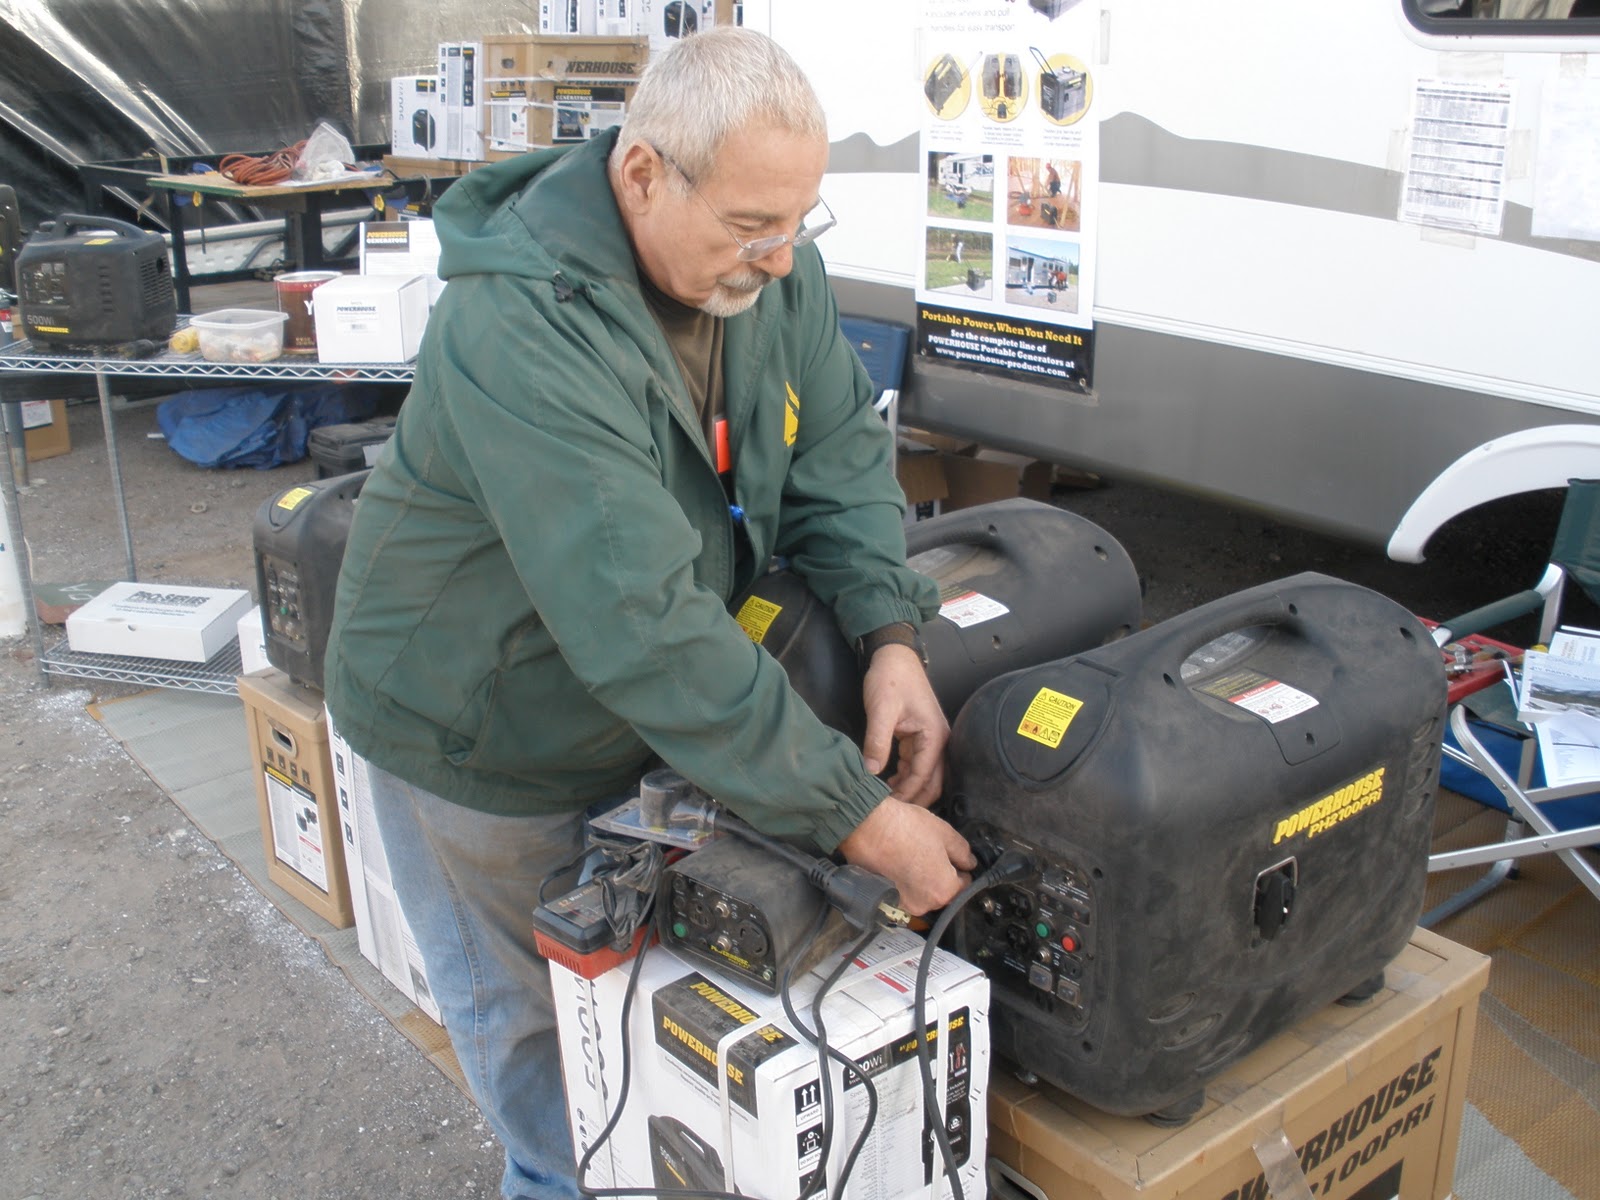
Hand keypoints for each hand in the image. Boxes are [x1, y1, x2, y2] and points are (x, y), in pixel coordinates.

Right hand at [837, 797, 975, 915]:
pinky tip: (900, 861)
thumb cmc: (903, 828)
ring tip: (913, 854)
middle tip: (930, 851)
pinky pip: (903, 892)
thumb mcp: (945, 833)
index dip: (960, 867)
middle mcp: (925, 904)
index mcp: (944, 890)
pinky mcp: (885, 897)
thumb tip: (968, 862)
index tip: (953, 857)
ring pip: (922, 892)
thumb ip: (963, 852)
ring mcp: (903, 903)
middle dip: (940, 874)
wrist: (867, 826)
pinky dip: (904, 881)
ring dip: (921, 878)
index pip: (964, 884)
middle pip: (942, 891)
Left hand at [860, 643, 949, 808]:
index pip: (923, 777)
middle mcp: (938, 741)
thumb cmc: (890, 678)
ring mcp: (931, 740)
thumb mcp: (880, 710)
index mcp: (934, 736)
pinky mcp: (921, 738)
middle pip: (933, 783)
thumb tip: (870, 772)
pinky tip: (888, 783)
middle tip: (889, 811)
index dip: (906, 795)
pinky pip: (917, 765)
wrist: (893, 656)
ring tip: (886, 800)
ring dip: (909, 789)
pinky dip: (906, 777)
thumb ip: (877, 742)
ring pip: (925, 776)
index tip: (888, 808)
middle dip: (914, 799)